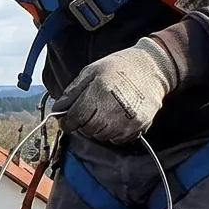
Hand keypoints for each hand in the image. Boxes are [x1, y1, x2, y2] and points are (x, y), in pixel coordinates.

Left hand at [54, 38, 177, 144]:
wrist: (151, 68)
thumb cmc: (118, 68)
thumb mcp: (90, 71)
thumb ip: (72, 92)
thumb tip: (57, 110)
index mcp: (98, 92)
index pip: (74, 118)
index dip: (68, 121)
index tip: (68, 120)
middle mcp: (112, 108)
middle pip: (87, 130)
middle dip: (85, 124)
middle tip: (91, 112)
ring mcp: (126, 120)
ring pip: (102, 137)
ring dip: (99, 129)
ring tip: (106, 113)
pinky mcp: (138, 127)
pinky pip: (118, 140)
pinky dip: (114, 133)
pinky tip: (117, 118)